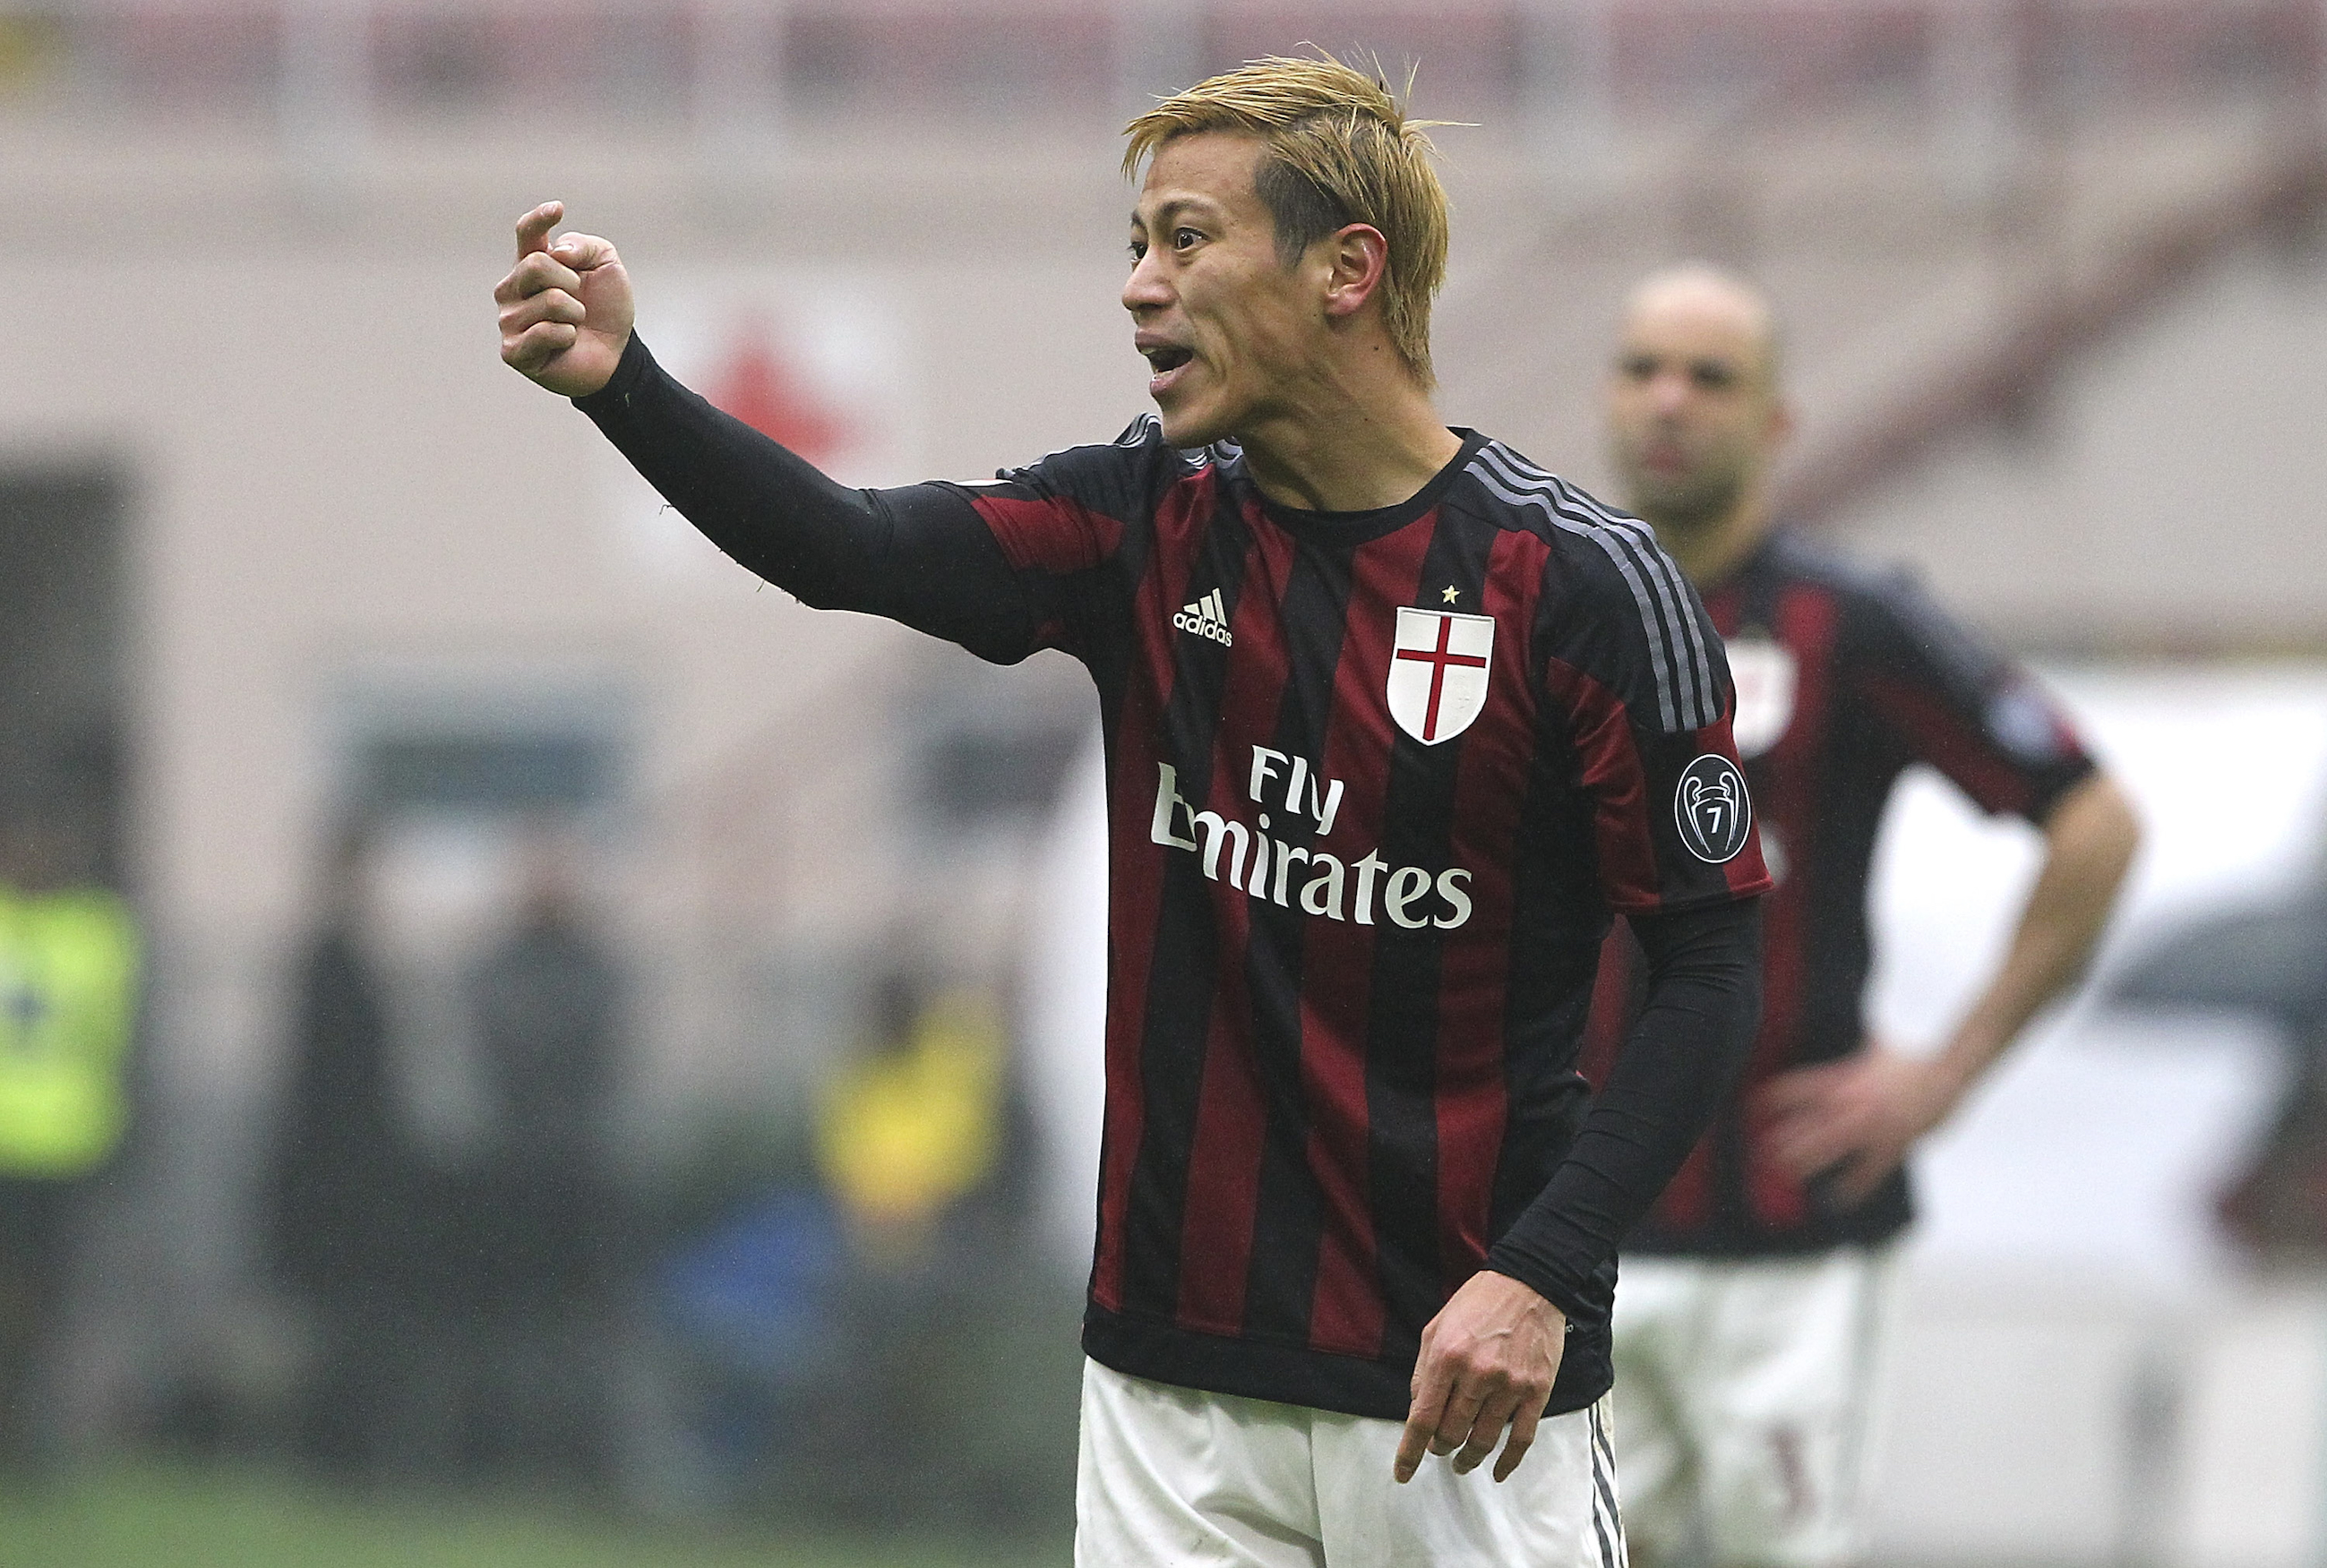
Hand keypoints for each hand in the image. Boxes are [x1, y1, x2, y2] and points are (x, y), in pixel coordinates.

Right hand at [494, 201, 634, 396]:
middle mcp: (513, 288)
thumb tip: (557, 252)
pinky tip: (566, 342)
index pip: (527, 233)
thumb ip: (585, 246)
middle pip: (536, 265)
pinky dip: (567, 336)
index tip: (559, 209)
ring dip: (575, 313)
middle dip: (571, 281)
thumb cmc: (605, 310)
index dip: (539, 219)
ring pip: (548, 300)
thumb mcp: (607, 267)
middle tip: (579, 299)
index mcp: (531, 263)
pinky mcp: (513, 350)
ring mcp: (509, 319)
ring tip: (574, 324)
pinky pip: (545, 332)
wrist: (615, 354)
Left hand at [1394, 1270, 1564, 1484]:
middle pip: (1451, 1433)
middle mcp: (1477, 1374)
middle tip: (1440, 1448)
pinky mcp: (1537, 1391)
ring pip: (1483, 1440)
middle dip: (1440, 1447)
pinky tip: (1496, 1471)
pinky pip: (1521, 1439)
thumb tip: (1417, 1411)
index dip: (1410, 1452)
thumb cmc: (1478, 1304)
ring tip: (1462, 1462)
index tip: (1403, 1474)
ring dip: (1468, 1458)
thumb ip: (1423, 1371)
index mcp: (1446, 1357)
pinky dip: (1507, 1462)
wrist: (1530, 1283)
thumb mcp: (1436, 1328)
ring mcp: (1510, 1385)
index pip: (1422, 1417)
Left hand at [1755, 1042, 1963, 1203]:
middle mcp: (1853, 1103)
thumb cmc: (1915, 1059)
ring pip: (1831, 1148)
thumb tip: (1862, 1036)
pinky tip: (1837, 1199)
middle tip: (1761, 1152)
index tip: (1756, 1105)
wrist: (1947, 1072)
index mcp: (1846, 1078)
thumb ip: (1862, 1050)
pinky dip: (1853, 1186)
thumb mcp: (1879, 1047)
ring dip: (1807, 1161)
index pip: (1801, 1087)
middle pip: (1809, 1123)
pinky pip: (1868, 1170)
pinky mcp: (1893, 1144)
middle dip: (1785, 1138)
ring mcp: (1872, 1126)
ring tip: (1785, 1173)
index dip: (1778, 1097)